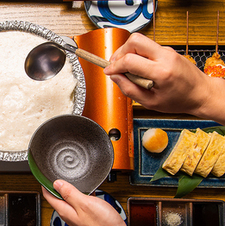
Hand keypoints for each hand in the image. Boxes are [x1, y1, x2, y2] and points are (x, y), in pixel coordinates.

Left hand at [42, 180, 128, 225]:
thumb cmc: (102, 224)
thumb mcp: (84, 203)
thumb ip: (70, 193)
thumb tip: (57, 183)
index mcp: (65, 210)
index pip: (48, 196)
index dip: (45, 184)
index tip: (45, 175)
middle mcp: (69, 214)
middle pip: (57, 197)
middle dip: (57, 185)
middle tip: (57, 174)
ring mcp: (77, 215)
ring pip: (69, 199)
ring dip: (69, 189)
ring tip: (71, 179)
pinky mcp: (86, 215)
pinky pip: (79, 202)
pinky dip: (80, 194)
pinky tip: (87, 190)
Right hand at [103, 33, 221, 112]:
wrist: (200, 93)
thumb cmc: (179, 100)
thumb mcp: (150, 102)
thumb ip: (129, 89)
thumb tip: (114, 77)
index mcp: (161, 72)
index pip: (129, 60)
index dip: (114, 66)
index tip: (108, 71)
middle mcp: (165, 57)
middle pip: (135, 41)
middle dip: (120, 52)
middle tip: (116, 65)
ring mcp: (167, 51)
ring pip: (140, 41)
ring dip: (128, 52)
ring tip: (126, 68)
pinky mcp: (167, 50)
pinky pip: (146, 47)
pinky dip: (138, 55)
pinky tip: (139, 69)